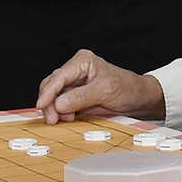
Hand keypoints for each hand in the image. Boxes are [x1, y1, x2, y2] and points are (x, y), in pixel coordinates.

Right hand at [36, 49, 165, 122]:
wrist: (138, 100)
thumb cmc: (127, 88)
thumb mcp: (106, 90)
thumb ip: (82, 96)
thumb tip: (59, 103)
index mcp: (82, 61)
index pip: (59, 76)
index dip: (48, 92)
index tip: (42, 105)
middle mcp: (75, 71)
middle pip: (51, 86)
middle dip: (49, 103)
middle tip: (53, 119)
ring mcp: (74, 84)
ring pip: (53, 97)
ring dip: (55, 110)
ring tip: (66, 119)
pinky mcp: (75, 97)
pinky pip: (61, 105)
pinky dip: (61, 113)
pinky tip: (69, 118)